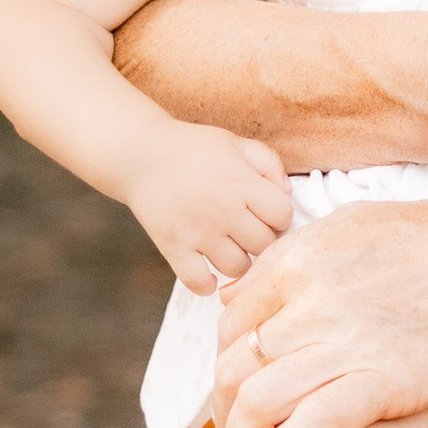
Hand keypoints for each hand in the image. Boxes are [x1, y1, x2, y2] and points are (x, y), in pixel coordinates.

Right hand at [123, 127, 292, 292]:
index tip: (266, 213)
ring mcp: (199, 233)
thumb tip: (287, 193)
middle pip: (263, 245)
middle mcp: (224, 211)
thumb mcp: (235, 143)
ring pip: (237, 268)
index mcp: (242, 184)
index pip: (282, 216)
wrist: (140, 154)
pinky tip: (207, 271)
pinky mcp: (174, 247)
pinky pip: (198, 282)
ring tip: (229, 248)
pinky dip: (206, 284)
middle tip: (248, 232)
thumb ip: (268, 163)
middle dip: (261, 240)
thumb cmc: (192, 148)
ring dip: (238, 261)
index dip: (279, 216)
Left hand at [213, 198, 427, 427]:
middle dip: (224, 405)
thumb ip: (289, 259)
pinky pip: (311, 427)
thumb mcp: (353, 226)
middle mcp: (311, 302)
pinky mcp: (382, 384)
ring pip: (261, 401)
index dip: (224, 359)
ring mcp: (345, 344)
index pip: (231, 321)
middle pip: (236, 365)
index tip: (234, 383)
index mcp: (300, 261)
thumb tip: (237, 294)